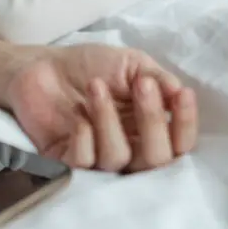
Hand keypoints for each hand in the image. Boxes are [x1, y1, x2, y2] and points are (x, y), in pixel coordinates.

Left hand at [0, 38, 197, 172]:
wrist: (42, 64)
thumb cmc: (90, 65)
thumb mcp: (131, 64)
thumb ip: (158, 79)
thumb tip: (179, 94)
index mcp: (148, 128)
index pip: (179, 143)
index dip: (185, 124)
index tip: (181, 94)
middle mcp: (128, 148)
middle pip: (155, 160)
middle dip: (152, 121)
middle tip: (141, 85)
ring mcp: (98, 157)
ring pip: (118, 159)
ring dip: (109, 120)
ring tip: (96, 86)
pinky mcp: (67, 159)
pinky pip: (84, 164)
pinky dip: (84, 139)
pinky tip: (78, 117)